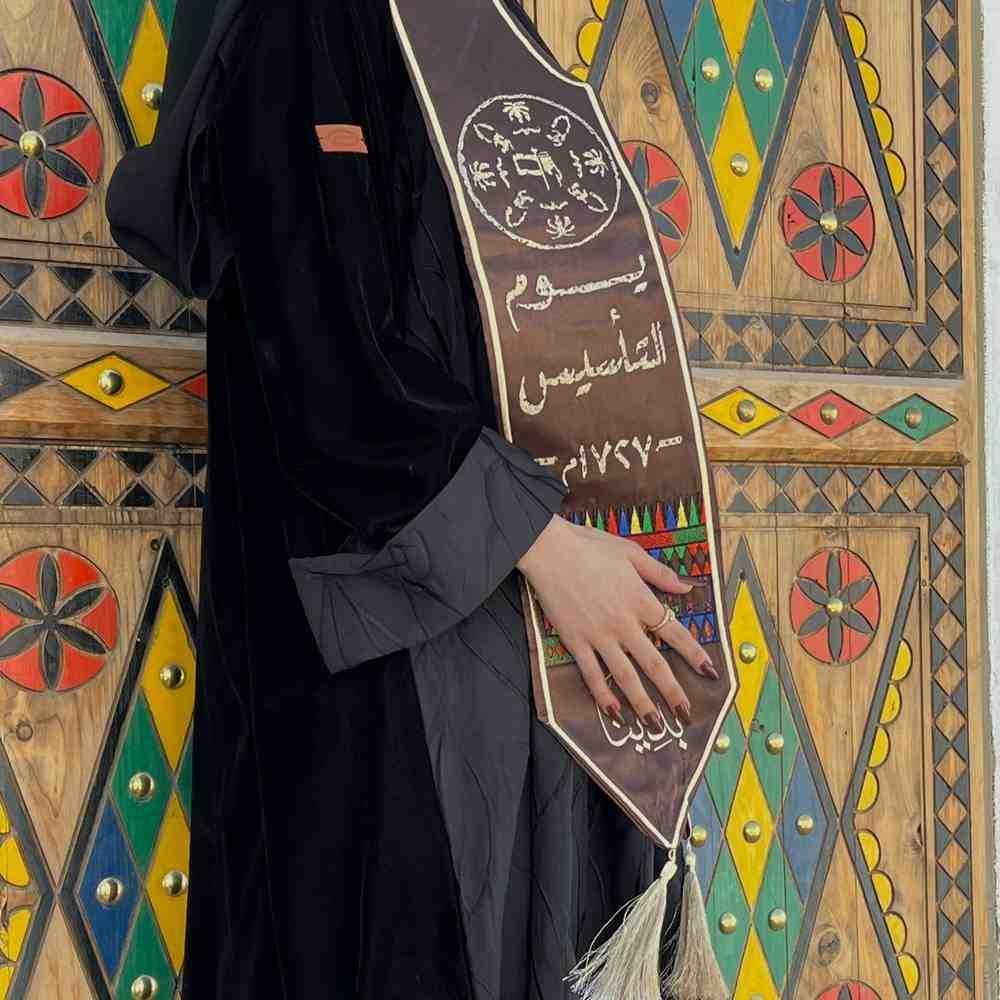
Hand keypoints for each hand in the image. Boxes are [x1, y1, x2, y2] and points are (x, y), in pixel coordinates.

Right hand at [517, 514, 717, 727]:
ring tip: (654, 725)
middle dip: (672, 692)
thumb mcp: (631, 552)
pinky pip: (591, 673)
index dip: (695, 655)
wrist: (549, 550)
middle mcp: (623, 623)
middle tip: (686, 714)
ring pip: (624, 676)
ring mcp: (598, 635)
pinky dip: (602, 694)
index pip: (675, 633)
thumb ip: (660, 573)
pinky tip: (613, 712)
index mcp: (640, 600)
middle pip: (654, 664)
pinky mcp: (575, 641)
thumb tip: (687, 588)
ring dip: (641, 703)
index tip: (710, 673)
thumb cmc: (589, 546)